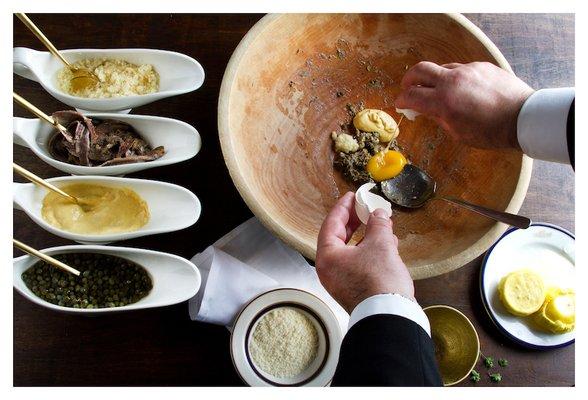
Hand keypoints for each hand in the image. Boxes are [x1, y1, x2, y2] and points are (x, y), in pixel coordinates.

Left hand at [315, 192, 413, 313]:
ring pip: (350, 251)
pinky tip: (386, 245)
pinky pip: (357, 263)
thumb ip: (378, 224)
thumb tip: (378, 214)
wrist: (390, 316)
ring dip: (365, 237)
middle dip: (354, 222)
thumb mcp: (380, 244)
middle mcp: (329, 270)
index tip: (351, 197)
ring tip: (379, 225)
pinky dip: (369, 252)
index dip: (343, 208)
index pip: (331, 224)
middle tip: (363, 208)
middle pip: (338, 238)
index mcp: (327, 257)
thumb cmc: (379, 282)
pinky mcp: (353, 289)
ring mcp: (340, 281)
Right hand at [395, 61, 533, 149]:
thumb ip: (439, 119)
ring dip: (435, 79)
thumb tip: (428, 111)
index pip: (411, 95)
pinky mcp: (481, 66)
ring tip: (440, 91)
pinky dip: (457, 79)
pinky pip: (462, 69)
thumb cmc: (491, 132)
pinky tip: (465, 90)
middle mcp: (451, 81)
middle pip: (419, 70)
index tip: (399, 103)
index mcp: (443, 102)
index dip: (401, 100)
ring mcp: (467, 70)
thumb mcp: (458, 133)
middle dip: (409, 79)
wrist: (521, 117)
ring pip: (442, 68)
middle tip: (408, 87)